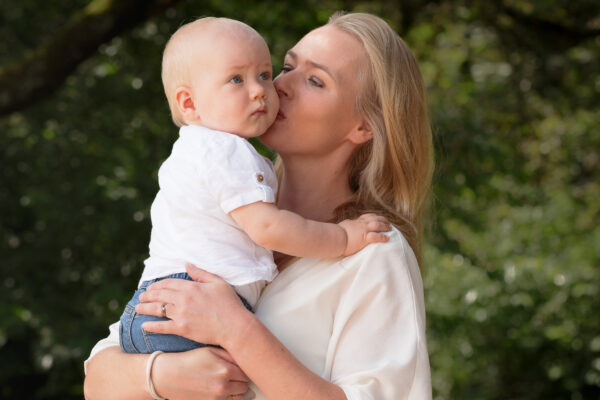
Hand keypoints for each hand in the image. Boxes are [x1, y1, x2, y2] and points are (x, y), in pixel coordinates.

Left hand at [135, 263, 253, 346]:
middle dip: (148, 295)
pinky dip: (152, 326)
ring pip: (158, 309)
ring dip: (145, 308)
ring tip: (138, 308)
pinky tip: (144, 325)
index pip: (169, 283)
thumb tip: (186, 264)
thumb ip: (200, 273)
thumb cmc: (229, 304)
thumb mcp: (217, 283)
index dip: (158, 285)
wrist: (234, 326)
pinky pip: (162, 326)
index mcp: (192, 287)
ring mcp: (181, 314)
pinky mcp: (182, 328)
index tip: (152, 287)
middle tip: (142, 296)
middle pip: (160, 295)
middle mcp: (183, 299)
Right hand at [153, 347, 249, 399]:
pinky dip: (227, 398)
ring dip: (235, 391)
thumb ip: (230, 355)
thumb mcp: (210, 351)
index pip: (246, 373)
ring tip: (226, 383)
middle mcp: (223, 387)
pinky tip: (219, 390)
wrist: (168, 376)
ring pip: (238, 397)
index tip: (237, 367)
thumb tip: (245, 359)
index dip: (243, 369)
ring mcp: (216, 399)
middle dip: (240, 380)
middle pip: (244, 386)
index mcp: (225, 370)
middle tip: (232, 374)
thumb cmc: (189, 360)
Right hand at [338, 213, 390, 255]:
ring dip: (385, 227)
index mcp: (357, 221)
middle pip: (375, 219)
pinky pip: (377, 236)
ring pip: (378, 225)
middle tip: (388, 224)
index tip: (379, 218)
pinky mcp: (365, 238)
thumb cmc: (336, 233)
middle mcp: (362, 224)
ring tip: (390, 229)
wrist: (335, 238)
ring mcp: (364, 230)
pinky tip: (387, 238)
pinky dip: (383, 237)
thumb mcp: (344, 225)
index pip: (368, 216)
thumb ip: (349, 224)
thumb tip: (348, 223)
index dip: (375, 217)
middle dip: (383, 221)